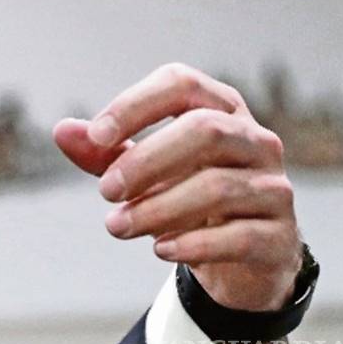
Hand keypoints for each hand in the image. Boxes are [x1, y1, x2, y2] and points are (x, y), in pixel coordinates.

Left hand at [54, 63, 301, 311]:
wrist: (241, 259)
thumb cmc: (185, 197)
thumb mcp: (142, 171)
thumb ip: (104, 152)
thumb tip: (63, 131)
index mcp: (220, 110)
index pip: (182, 84)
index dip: (136, 104)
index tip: (96, 136)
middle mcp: (255, 140)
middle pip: (205, 130)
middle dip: (146, 160)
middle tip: (105, 191)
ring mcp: (274, 187)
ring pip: (217, 186)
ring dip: (157, 209)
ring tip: (117, 227)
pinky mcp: (280, 236)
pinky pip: (239, 235)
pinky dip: (193, 244)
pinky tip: (161, 250)